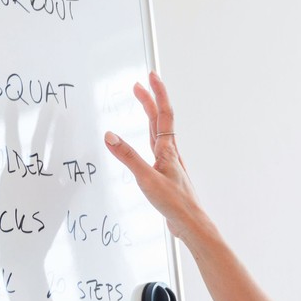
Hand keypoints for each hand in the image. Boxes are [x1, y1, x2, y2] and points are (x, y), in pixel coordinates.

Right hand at [103, 70, 204, 240]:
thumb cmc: (174, 204)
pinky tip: (146, 144)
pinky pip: (155, 149)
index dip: (157, 93)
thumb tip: (109, 135)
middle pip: (159, 120)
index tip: (150, 75)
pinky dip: (148, 138)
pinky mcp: (165, 175)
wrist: (190, 224)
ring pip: (157, 133)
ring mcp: (169, 164)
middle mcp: (170, 153)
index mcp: (167, 150)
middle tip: (137, 85)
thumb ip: (128, 157)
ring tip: (141, 105)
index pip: (163, 114)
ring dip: (149, 116)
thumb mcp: (146, 179)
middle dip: (149, 100)